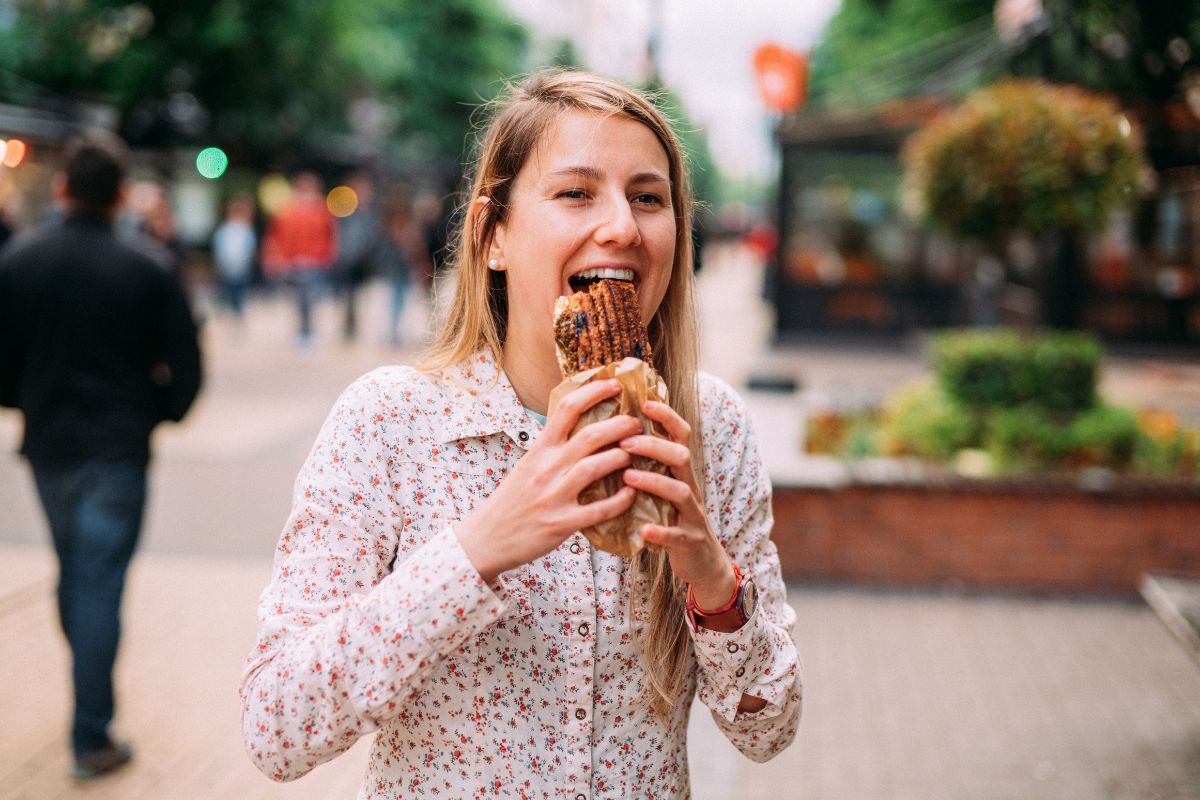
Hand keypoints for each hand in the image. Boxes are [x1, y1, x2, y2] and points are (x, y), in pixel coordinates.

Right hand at [455, 379, 640, 583]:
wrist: (486, 538)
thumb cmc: (511, 500)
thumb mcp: (527, 465)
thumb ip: (552, 446)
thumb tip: (580, 424)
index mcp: (539, 450)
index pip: (567, 408)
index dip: (595, 391)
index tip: (616, 385)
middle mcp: (546, 468)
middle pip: (590, 435)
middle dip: (621, 425)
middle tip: (637, 423)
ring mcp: (554, 496)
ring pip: (595, 467)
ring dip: (622, 457)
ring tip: (635, 454)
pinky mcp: (561, 524)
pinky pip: (599, 510)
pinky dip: (620, 500)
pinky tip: (631, 492)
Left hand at [618, 400, 734, 608]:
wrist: (701, 562)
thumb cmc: (672, 519)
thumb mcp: (662, 489)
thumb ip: (647, 466)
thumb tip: (613, 436)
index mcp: (680, 473)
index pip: (680, 435)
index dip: (666, 416)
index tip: (643, 402)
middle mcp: (690, 487)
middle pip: (682, 456)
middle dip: (655, 445)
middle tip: (626, 441)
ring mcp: (692, 514)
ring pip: (681, 491)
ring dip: (654, 481)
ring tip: (628, 476)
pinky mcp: (690, 541)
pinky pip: (677, 535)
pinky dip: (661, 532)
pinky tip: (644, 529)